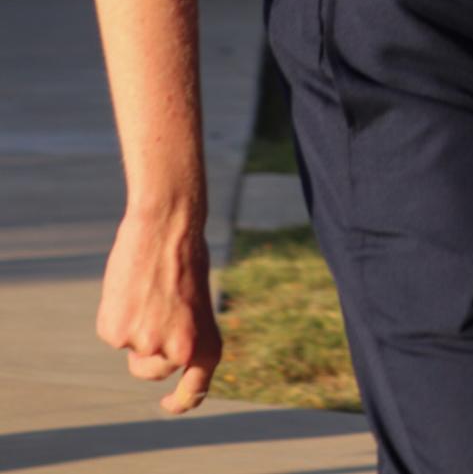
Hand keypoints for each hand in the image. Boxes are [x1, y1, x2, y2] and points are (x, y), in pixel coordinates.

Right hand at [96, 210, 221, 413]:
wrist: (167, 223)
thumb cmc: (185, 254)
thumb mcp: (197, 300)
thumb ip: (186, 330)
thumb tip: (162, 349)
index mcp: (207, 344)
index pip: (194, 390)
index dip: (180, 401)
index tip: (167, 403)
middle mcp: (178, 352)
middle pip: (151, 370)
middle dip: (148, 351)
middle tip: (154, 308)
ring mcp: (145, 346)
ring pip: (131, 347)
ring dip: (133, 325)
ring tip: (144, 289)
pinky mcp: (116, 334)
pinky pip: (112, 332)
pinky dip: (115, 312)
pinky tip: (128, 284)